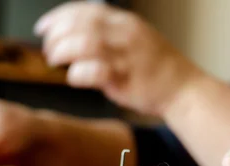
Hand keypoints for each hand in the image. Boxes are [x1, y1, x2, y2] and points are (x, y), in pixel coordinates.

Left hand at [35, 2, 203, 115]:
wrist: (186, 90)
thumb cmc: (159, 71)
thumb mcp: (136, 41)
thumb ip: (109, 37)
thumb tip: (75, 38)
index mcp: (127, 22)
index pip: (85, 10)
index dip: (58, 17)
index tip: (43, 28)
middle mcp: (126, 34)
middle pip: (80, 23)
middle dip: (56, 34)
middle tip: (48, 48)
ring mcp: (127, 56)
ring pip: (83, 43)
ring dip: (62, 51)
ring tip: (55, 61)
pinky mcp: (127, 79)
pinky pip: (93, 71)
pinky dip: (78, 74)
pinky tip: (76, 78)